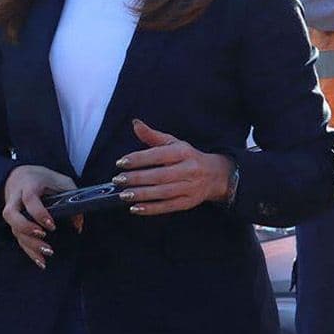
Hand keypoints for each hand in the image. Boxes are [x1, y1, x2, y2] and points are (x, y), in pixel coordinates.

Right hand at [2, 165, 78, 269]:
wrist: (18, 175)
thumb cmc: (43, 178)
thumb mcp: (62, 181)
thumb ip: (73, 198)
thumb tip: (79, 225)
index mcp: (29, 185)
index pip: (29, 200)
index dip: (39, 213)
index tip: (51, 225)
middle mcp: (16, 198)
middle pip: (11, 215)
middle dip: (26, 228)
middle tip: (43, 237)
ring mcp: (12, 211)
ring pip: (13, 229)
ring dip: (28, 244)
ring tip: (46, 255)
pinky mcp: (13, 222)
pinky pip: (17, 237)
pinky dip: (28, 250)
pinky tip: (40, 261)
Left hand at [113, 119, 235, 215]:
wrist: (215, 175)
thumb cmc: (188, 158)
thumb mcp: (174, 144)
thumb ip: (153, 136)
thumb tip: (135, 124)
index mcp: (184, 152)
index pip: (159, 155)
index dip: (139, 159)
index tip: (120, 162)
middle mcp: (189, 169)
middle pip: (160, 175)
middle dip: (137, 178)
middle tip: (118, 180)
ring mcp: (190, 187)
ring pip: (163, 192)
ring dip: (142, 194)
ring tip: (123, 194)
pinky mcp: (189, 202)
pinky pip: (168, 207)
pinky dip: (151, 209)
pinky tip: (135, 208)